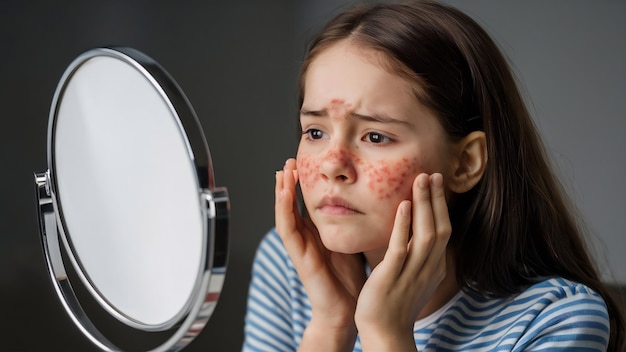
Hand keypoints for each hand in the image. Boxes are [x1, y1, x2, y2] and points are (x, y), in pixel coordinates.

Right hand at [275, 158, 366, 350]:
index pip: (306, 203)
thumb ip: (353, 222)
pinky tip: (284, 193)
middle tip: (290, 160)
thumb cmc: (351, 278)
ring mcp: (300, 247)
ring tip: (283, 170)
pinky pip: (287, 230)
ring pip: (285, 213)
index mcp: (317, 234)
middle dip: (289, 182)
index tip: (306, 162)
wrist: (349, 308)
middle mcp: (306, 238)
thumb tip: (367, 198)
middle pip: (292, 205)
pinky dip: (283, 210)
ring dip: (282, 191)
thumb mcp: (352, 240)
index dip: (303, 184)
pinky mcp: (299, 256)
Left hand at [354, 173, 451, 350]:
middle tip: (433, 174)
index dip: (441, 206)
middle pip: (439, 228)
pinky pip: (401, 247)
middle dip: (437, 200)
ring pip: (425, 233)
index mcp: (433, 268)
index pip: (442, 231)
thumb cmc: (395, 306)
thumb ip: (417, 258)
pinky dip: (404, 224)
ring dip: (425, 204)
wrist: (385, 334)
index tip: (436, 185)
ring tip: (421, 179)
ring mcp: (412, 272)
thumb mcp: (414, 279)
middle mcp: (428, 269)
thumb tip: (415, 236)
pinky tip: (404, 204)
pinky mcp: (391, 276)